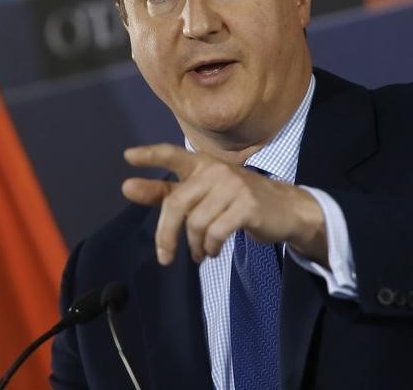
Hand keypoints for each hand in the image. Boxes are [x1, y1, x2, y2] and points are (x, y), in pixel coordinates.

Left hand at [122, 143, 327, 265]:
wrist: (285, 210)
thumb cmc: (237, 202)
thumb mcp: (202, 195)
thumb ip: (165, 192)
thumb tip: (126, 187)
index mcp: (202, 164)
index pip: (172, 154)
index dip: (151, 155)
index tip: (127, 157)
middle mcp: (215, 170)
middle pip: (177, 202)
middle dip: (165, 234)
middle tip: (164, 257)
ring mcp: (232, 186)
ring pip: (196, 222)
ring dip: (195, 245)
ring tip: (201, 253)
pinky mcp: (246, 205)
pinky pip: (215, 232)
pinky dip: (210, 247)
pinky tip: (213, 251)